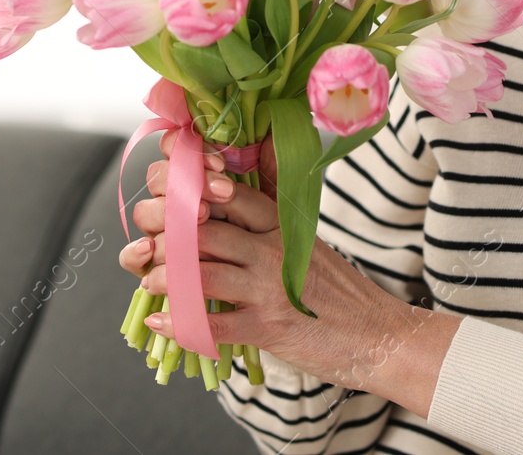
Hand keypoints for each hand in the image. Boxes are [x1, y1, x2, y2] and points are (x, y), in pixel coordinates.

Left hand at [116, 129, 444, 401]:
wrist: (376, 333)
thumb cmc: (336, 290)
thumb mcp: (305, 242)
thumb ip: (270, 219)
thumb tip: (230, 195)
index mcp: (281, 223)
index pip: (227, 192)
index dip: (190, 189)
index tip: (165, 196)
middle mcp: (273, 247)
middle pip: (204, 227)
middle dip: (164, 234)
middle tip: (146, 244)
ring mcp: (269, 286)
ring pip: (200, 270)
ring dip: (165, 276)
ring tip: (150, 282)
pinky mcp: (268, 326)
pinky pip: (213, 322)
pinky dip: (180, 322)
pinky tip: (161, 321)